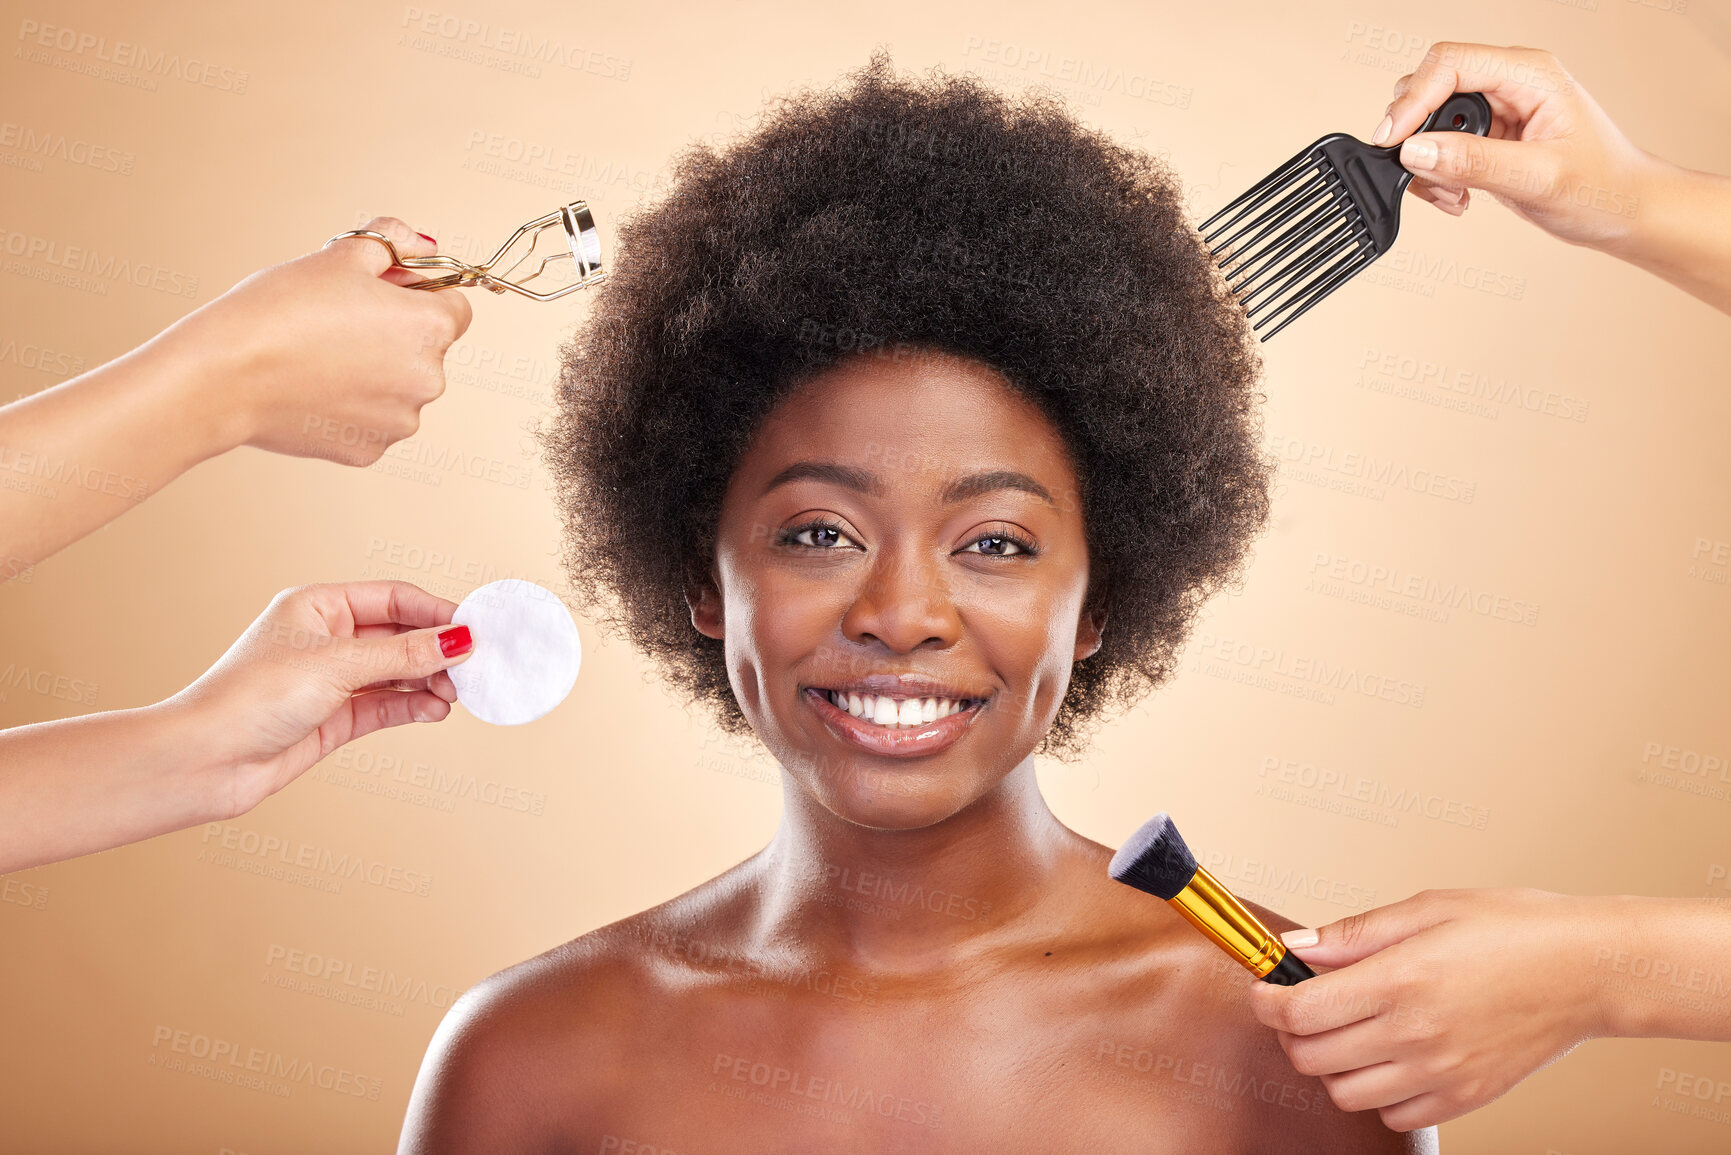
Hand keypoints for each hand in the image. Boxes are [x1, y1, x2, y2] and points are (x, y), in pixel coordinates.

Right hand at [152, 216, 473, 463]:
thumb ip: (393, 242)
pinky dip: (350, 409)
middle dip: (395, 335)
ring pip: (400, 389)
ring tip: (319, 357)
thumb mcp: (340, 255)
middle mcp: (430, 381)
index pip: (456, 306)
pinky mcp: (368, 451)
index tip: (383, 293)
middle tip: (338, 322)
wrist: (225, 373)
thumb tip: (425, 245)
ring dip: (375, 373)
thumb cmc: (280, 309)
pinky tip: (311, 390)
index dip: (419, 293)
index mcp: (431, 328)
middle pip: (427, 350)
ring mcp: (400, 422)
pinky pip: (371, 422)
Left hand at [164, 580, 475, 818]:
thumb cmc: (251, 698)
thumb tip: (458, 640)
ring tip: (455, 695)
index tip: (475, 630)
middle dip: (437, 652)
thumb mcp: (337, 666)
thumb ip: (403, 655)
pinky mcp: (335, 717)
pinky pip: (387, 705)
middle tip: (472, 668)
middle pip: (400, 636)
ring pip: (398, 674)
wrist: (205, 761)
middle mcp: (327, 639)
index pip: (394, 599)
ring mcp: (332, 680)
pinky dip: (413, 707)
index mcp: (319, 607)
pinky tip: (434, 711)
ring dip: (429, 682)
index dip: (437, 613)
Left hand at [1246, 888, 1606, 1130]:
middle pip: (1311, 1057)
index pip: (1299, 1011)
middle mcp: (1414, 1034)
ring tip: (1349, 1031)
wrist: (1587, 971)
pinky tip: (1390, 1058)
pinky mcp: (1465, 1099)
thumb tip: (1295, 947)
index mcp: (1399, 981)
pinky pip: (1392, 1115)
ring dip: (1332, 1065)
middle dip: (1292, 1032)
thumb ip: (1352, 934)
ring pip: (1344, 1093)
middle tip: (1304, 1007)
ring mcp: (1440, 1073)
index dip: (1266, 1002)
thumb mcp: (1426, 909)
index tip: (1264, 991)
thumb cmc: (1512, 929)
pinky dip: (1378, 1093)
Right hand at [1376, 43, 1649, 248]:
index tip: (1393, 141)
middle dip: (1416, 134)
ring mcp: (1495, 110)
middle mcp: (1508, 84)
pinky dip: (1435, 176)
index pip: (1450, 64)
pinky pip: (1438, 147)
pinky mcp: (1486, 137)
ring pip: (1428, 120)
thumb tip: (1416, 150)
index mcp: (1529, 74)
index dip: (1414, 99)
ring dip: (1425, 161)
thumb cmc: (1603, 186)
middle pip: (1430, 87)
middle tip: (1422, 174)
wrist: (1624, 209)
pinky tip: (1458, 196)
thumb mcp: (1538, 177)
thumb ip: (1474, 162)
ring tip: (1451, 193)